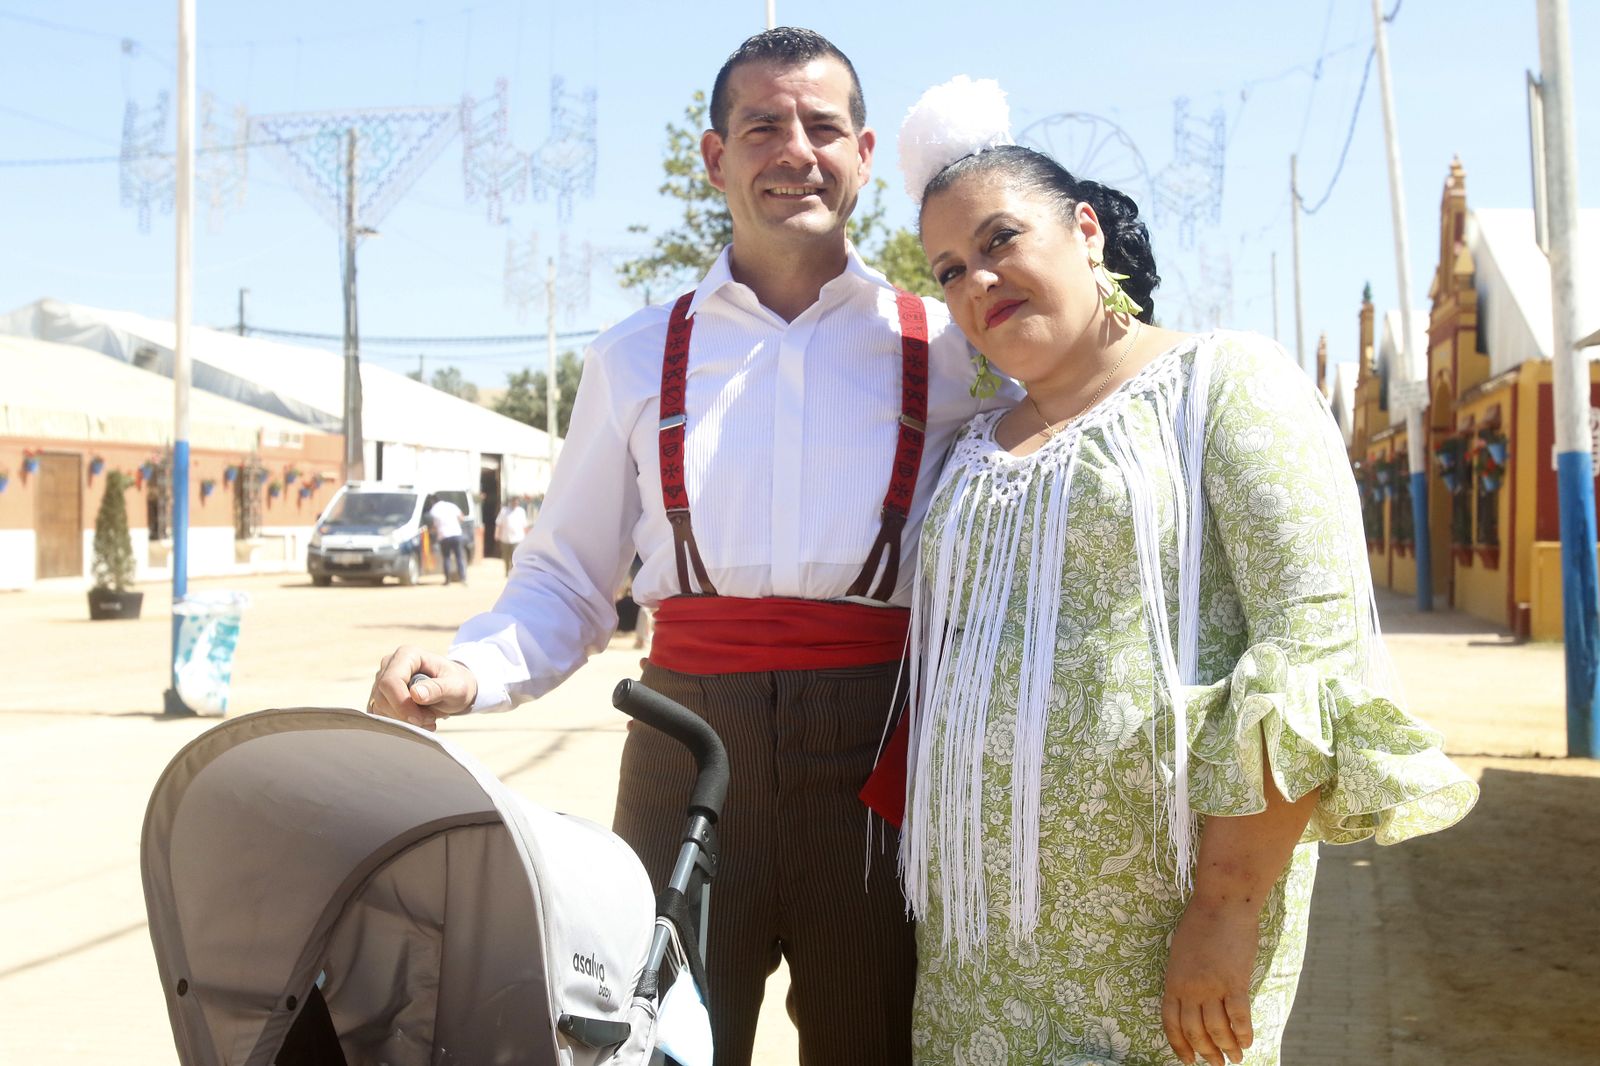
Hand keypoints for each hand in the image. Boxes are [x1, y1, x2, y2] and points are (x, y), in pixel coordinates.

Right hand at [367, 646, 477, 731]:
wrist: (454, 690)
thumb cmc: (457, 684)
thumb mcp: (456, 687)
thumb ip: (437, 689)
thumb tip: (415, 694)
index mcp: (407, 655)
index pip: (390, 681)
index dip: (402, 703)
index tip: (421, 718)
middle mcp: (390, 664)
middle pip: (382, 696)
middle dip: (404, 714)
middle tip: (430, 719)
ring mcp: (383, 679)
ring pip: (379, 706)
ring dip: (403, 720)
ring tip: (428, 719)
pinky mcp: (381, 695)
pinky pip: (380, 713)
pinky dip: (398, 722)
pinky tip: (417, 721)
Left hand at [1162, 898, 1258, 1065]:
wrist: (1222, 902)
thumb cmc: (1201, 923)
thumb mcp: (1181, 954)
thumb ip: (1184, 979)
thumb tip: (1192, 1004)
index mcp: (1173, 981)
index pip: (1171, 1024)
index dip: (1180, 1045)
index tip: (1189, 1061)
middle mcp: (1190, 988)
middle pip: (1196, 1031)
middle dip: (1207, 1052)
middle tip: (1217, 1063)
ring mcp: (1212, 986)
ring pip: (1218, 1029)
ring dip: (1228, 1047)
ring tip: (1236, 1057)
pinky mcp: (1235, 981)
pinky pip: (1239, 1017)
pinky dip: (1244, 1033)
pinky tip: (1249, 1042)